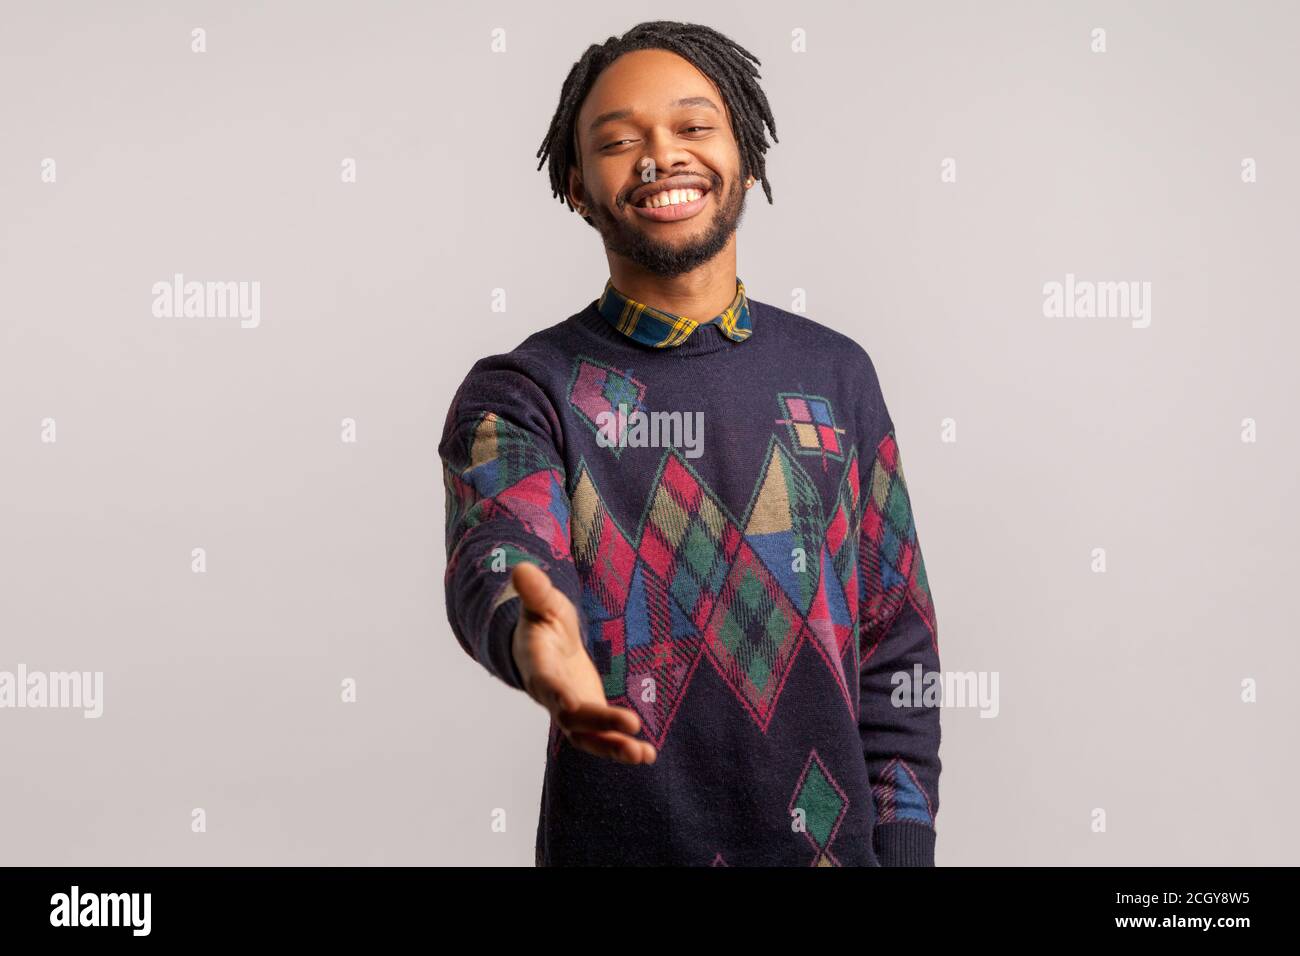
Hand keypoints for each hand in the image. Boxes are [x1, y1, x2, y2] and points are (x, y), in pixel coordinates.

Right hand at [510, 562, 656, 765]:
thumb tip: (521, 569)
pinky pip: (603, 739)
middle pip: (573, 717)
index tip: (572, 705)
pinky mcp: (588, 718)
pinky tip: (648, 754)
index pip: (546, 683)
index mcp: (538, 666)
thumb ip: (535, 592)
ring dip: (614, 748)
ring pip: (587, 738)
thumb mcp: (542, 604)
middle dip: (601, 724)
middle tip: (632, 727)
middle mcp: (552, 696)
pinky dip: (623, 747)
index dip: (556, 694)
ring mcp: (570, 711)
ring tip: (642, 755)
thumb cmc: (543, 622)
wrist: (543, 648)